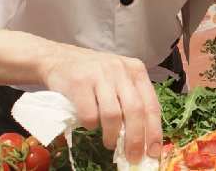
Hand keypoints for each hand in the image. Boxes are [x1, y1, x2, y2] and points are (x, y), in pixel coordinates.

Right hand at [39, 45, 161, 163]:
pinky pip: (89, 114)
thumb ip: (132, 100)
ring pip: (113, 114)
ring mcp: (100, 75)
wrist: (61, 58)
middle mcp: (121, 70)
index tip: (154, 152)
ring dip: (112, 135)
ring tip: (110, 143)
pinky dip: (91, 126)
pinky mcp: (79, 83)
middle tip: (132, 157)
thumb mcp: (120, 78)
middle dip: (136, 139)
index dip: (154, 131)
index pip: (151, 104)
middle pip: (135, 110)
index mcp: (136, 69)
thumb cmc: (95, 74)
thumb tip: (143, 138)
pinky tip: (90, 125)